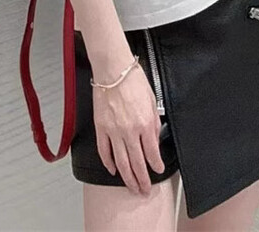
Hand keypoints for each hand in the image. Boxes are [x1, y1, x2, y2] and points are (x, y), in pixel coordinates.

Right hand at [92, 58, 166, 195]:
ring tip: (132, 187)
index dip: (156, 165)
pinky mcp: (101, 127)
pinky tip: (113, 170)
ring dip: (128, 178)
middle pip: (137, 163)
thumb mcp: (152, 99)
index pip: (152, 153)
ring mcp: (113, 130)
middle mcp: (130, 130)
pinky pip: (104, 151)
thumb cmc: (132, 78)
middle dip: (142, 180)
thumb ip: (154, 121)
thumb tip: (154, 137)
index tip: (157, 170)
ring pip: (121, 162)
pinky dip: (108, 163)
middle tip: (145, 190)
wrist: (113, 68)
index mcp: (145, 123)